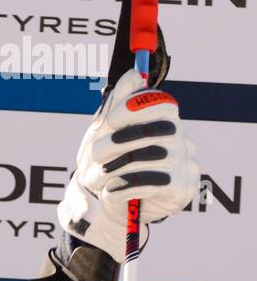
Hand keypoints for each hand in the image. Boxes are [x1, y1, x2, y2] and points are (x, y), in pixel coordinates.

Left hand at [57, 67, 199, 261]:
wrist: (107, 207)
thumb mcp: (104, 132)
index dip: (135, 109)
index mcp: (165, 122)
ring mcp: (186, 165)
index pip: (163, 104)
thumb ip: (118, 103)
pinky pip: (149, 183)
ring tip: (98, 178)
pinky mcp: (182, 190)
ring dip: (113, 169)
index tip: (109, 121)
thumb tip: (134, 74)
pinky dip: (121, 187)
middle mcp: (182, 141)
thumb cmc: (107, 165)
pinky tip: (110, 192)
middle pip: (154, 131)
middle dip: (116, 143)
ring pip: (148, 158)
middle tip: (94, 155)